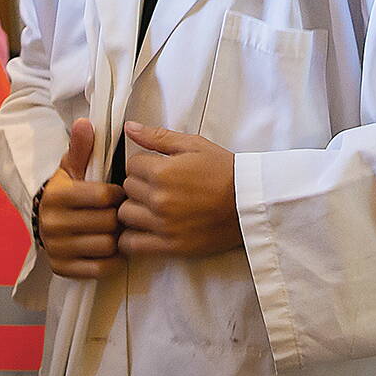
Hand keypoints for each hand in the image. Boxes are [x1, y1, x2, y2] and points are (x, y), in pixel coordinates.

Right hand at [38, 118, 124, 278]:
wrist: (44, 220)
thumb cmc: (66, 190)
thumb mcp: (71, 167)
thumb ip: (81, 148)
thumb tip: (85, 122)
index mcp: (57, 196)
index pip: (103, 196)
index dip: (117, 194)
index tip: (118, 193)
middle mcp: (53, 224)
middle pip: (108, 222)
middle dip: (118, 216)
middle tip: (120, 213)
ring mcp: (57, 248)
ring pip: (107, 245)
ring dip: (117, 238)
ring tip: (116, 229)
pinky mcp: (62, 268)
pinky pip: (101, 269)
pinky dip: (112, 260)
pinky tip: (112, 249)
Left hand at [118, 122, 241, 256]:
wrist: (250, 203)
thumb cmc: (225, 171)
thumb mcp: (194, 145)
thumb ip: (158, 137)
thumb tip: (129, 128)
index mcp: (162, 171)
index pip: (131, 165)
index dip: (143, 165)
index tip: (156, 169)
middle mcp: (159, 199)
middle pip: (127, 189)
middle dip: (139, 185)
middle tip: (158, 187)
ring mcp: (163, 225)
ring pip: (125, 215)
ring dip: (135, 209)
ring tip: (152, 207)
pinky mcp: (170, 246)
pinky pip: (132, 244)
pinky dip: (131, 238)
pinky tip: (143, 229)